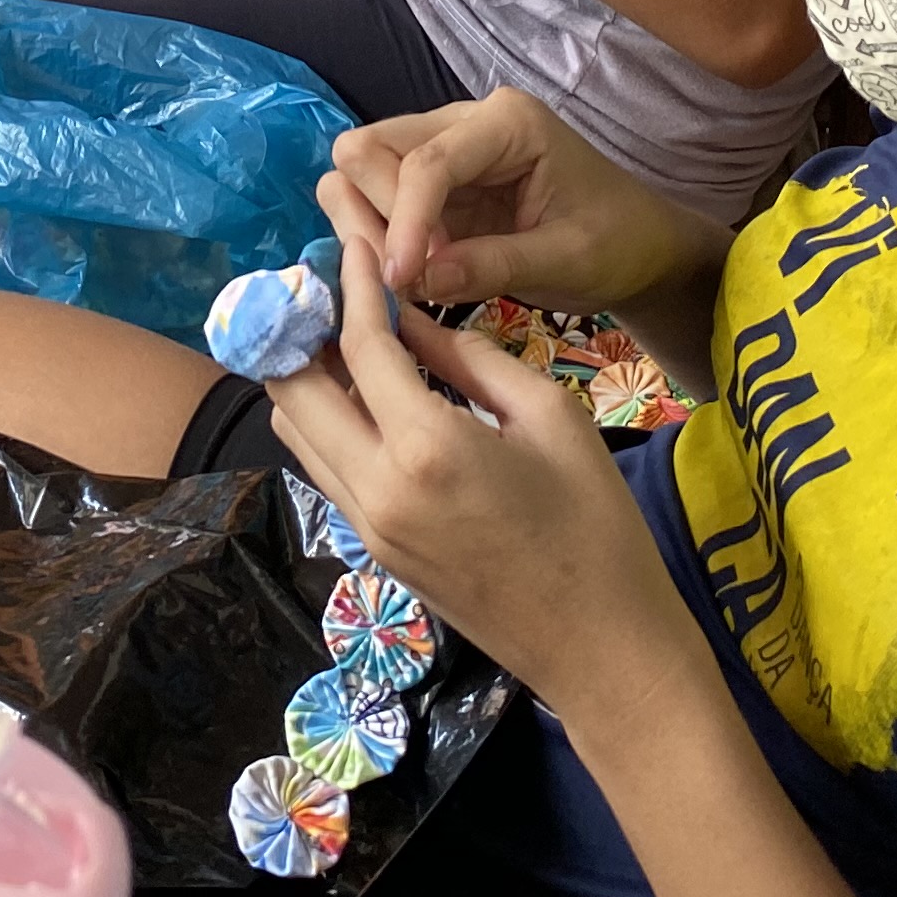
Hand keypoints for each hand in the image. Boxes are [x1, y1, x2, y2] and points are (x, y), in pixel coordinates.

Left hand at [262, 190, 716, 733]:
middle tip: (331, 289)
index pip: (358, 345)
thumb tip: (412, 319)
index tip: (350, 245)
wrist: (603, 651)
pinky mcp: (374, 553)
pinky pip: (324, 470)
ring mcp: (367, 528)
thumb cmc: (597, 527)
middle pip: (294, 388)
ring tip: (344, 335)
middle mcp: (376, 488)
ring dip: (305, 377)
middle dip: (302, 329)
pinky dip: (325, 422)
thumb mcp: (550, 417)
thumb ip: (470, 359)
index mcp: (426, 448)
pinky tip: (366, 396)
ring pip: (296, 432)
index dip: (349, 286)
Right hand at [324, 89, 718, 318]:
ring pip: (361, 168)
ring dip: (368, 224)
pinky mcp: (432, 184)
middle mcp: (463, 121)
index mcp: (507, 123)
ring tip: (410, 277)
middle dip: (375, 213)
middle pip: (370, 147)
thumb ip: (493, 265)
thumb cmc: (618, 245)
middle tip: (408, 277)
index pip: (427, 162)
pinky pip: (375, 198)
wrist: (641, 248)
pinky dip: (376, 235)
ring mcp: (443, 149)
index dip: (404, 221)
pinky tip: (410, 274)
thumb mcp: (569, 260)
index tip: (398, 281)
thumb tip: (413, 280)